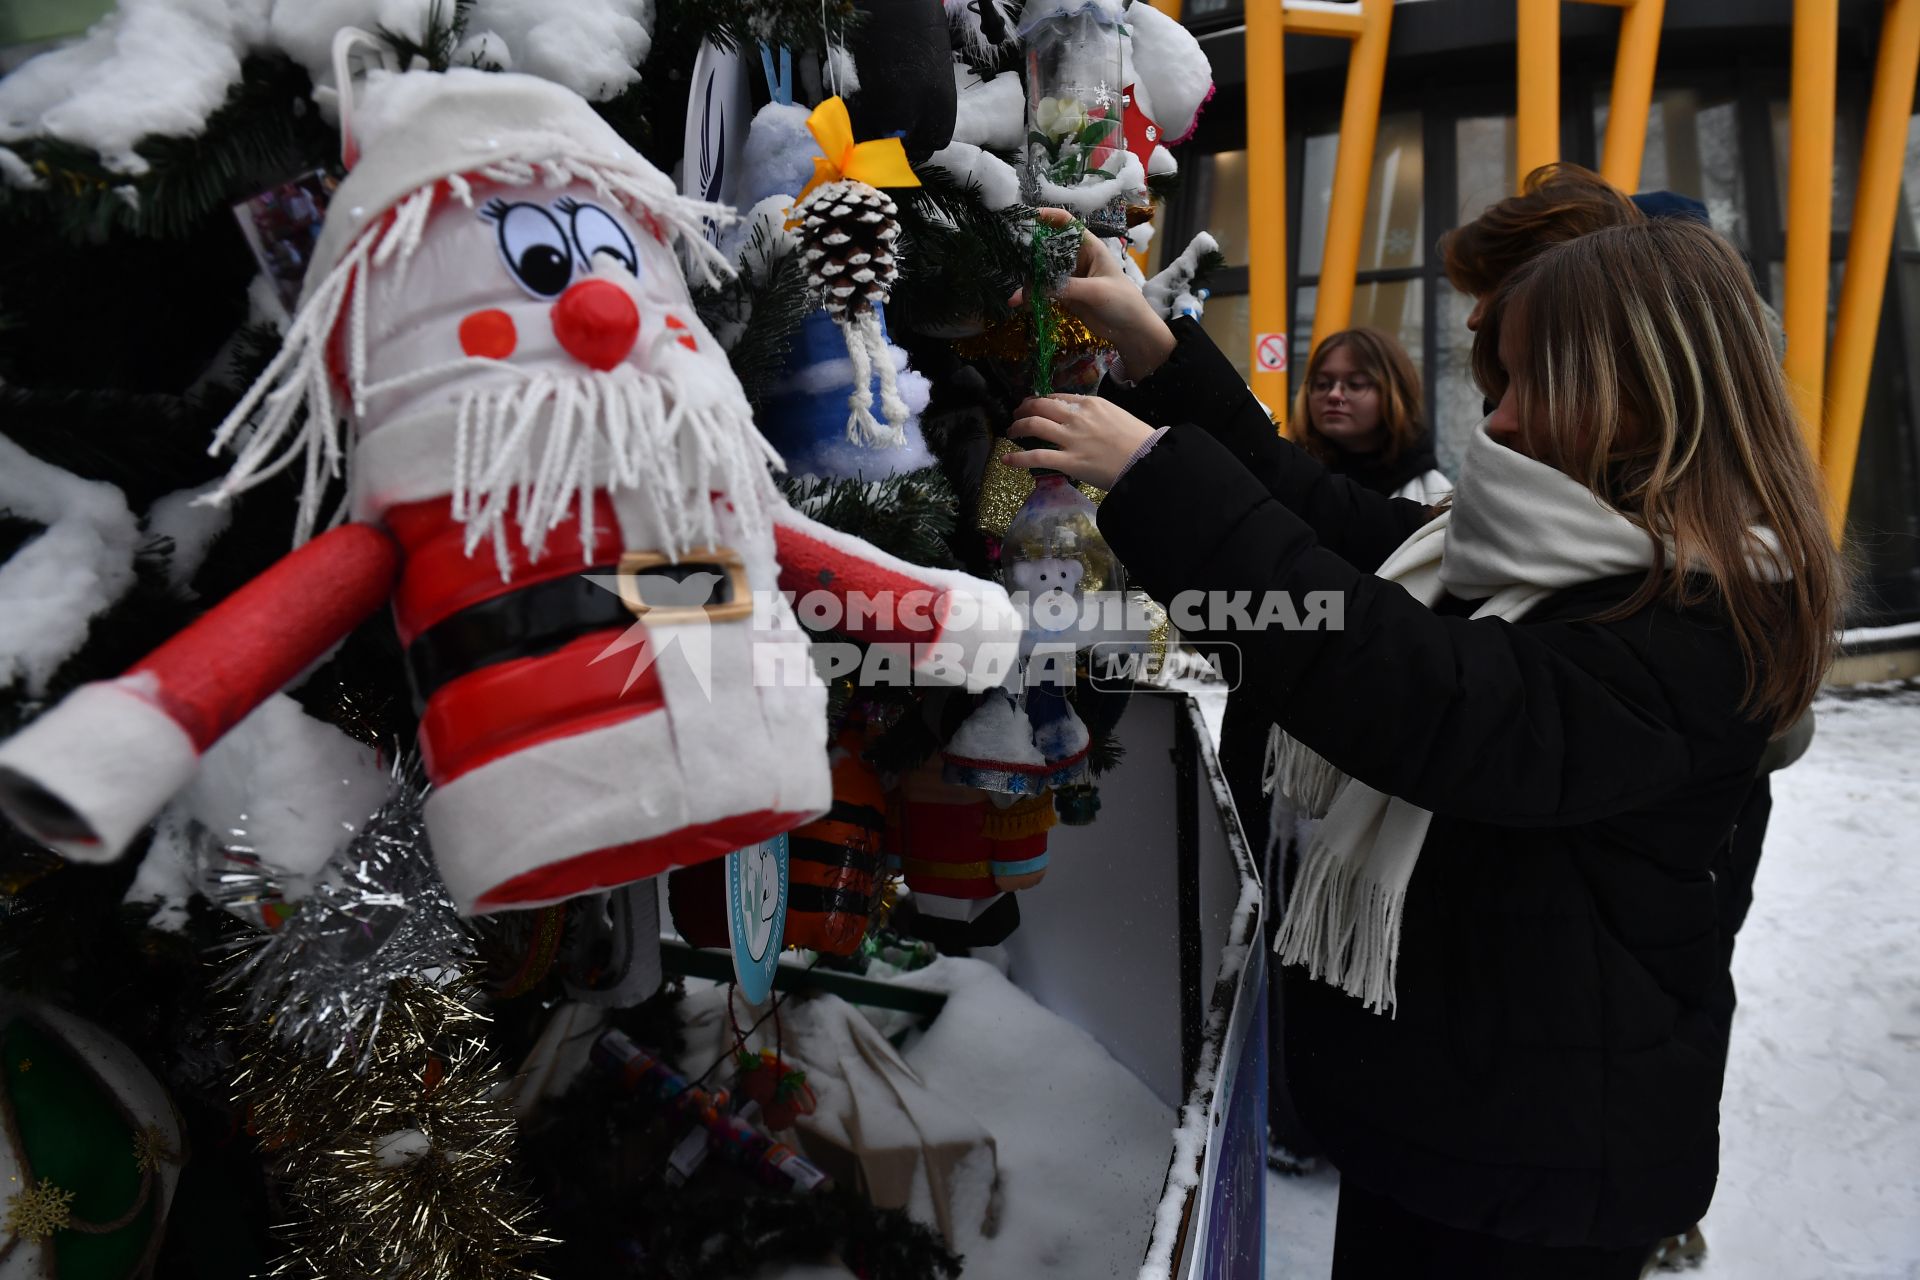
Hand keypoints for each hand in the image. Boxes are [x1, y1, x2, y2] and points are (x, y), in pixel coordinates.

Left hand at [1003, 394, 1156, 490]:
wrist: (1148, 459)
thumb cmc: (1138, 439)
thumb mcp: (1117, 414)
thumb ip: (1096, 414)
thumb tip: (1083, 418)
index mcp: (1090, 403)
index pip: (1057, 398)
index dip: (1042, 402)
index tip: (1035, 407)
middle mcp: (1076, 416)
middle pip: (1040, 405)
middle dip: (1024, 408)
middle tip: (1017, 415)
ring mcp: (1071, 438)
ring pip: (1034, 424)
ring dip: (1017, 427)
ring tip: (1011, 432)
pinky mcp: (1069, 461)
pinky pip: (1036, 456)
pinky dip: (1017, 458)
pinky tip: (1006, 461)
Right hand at [1013, 208, 1176, 378]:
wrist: (1131, 330)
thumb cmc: (1122, 302)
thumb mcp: (1096, 291)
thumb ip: (1067, 287)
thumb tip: (1035, 288)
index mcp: (1088, 247)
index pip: (1065, 223)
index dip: (1046, 216)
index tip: (1024, 218)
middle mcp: (1076, 258)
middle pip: (1048, 246)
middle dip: (1029, 251)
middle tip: (1009, 256)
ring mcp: (1069, 277)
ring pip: (1042, 271)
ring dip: (1028, 279)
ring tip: (1018, 294)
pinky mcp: (1064, 294)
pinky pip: (1043, 290)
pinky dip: (1031, 295)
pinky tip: (1019, 303)